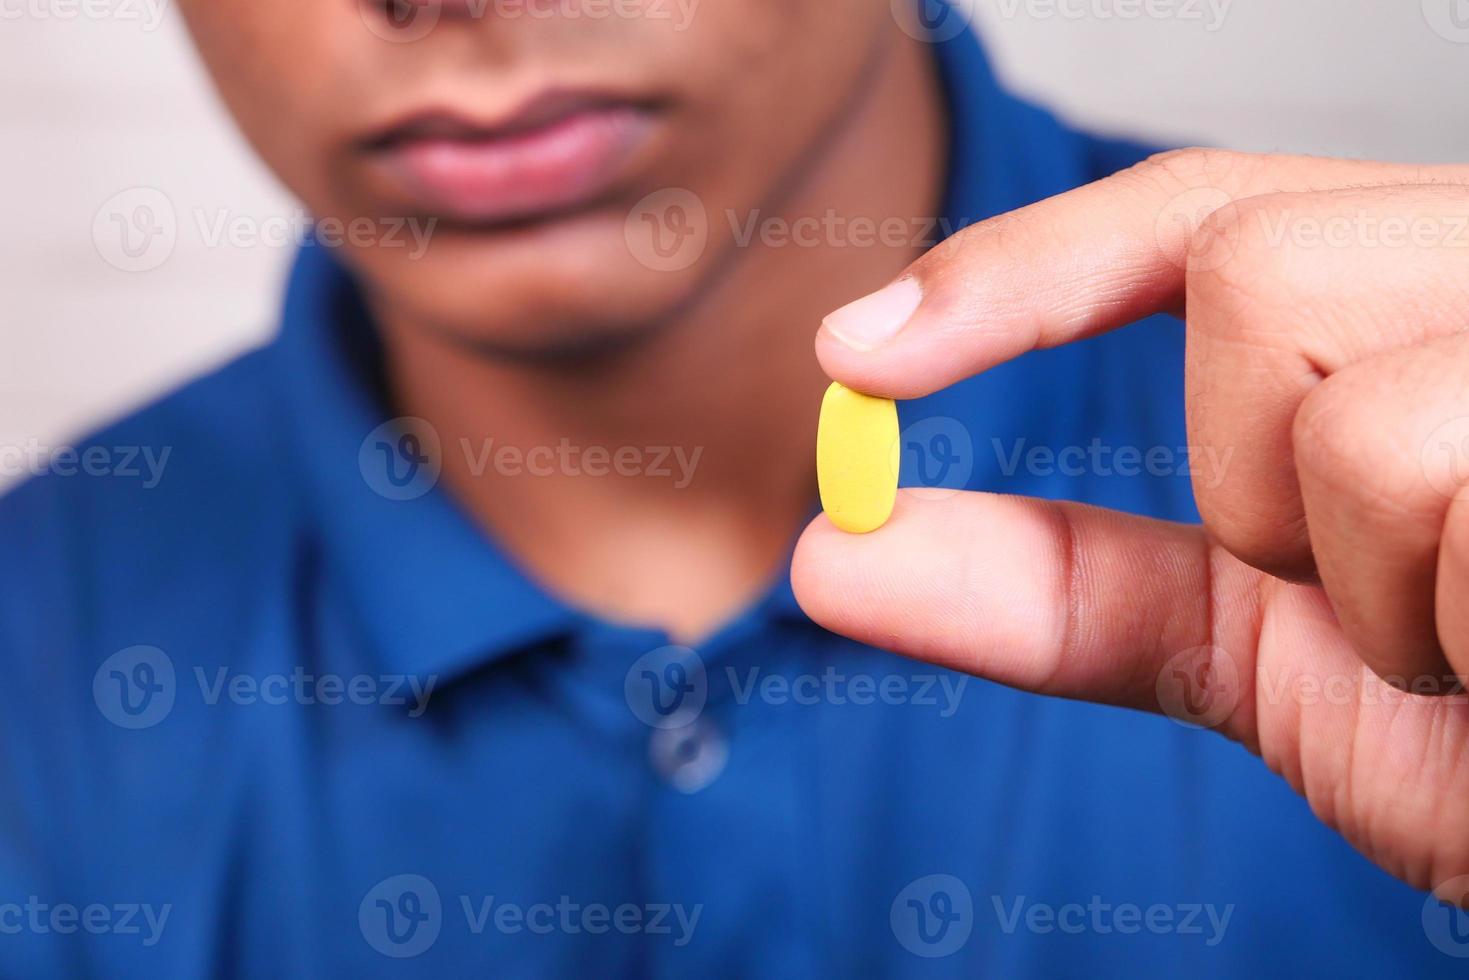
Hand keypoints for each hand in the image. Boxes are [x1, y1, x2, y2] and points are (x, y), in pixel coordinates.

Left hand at [792, 149, 1468, 900]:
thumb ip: (1068, 592)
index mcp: (1423, 296)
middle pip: (1256, 267)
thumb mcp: (1272, 655)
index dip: (1019, 271)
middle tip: (1367, 584)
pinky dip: (1456, 627)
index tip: (855, 355)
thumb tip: (834, 558)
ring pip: (1348, 401)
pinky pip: (1448, 484)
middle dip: (1255, 474)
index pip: (1200, 212)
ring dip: (1367, 581)